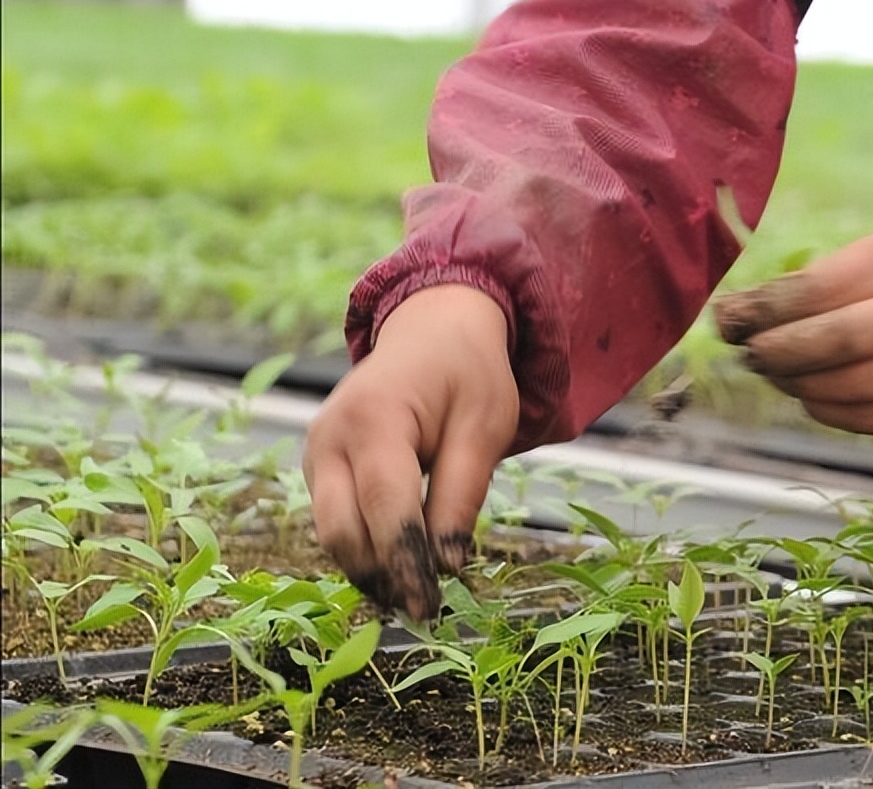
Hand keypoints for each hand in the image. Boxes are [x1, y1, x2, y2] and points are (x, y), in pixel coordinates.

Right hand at [303, 285, 518, 619]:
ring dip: (371, 570)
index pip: (385, 506)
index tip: (430, 606)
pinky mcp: (319, 468)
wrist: (432, 331)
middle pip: (341, 530)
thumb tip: (446, 566)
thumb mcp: (485, 427)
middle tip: (425, 611)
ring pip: (333, 534)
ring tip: (417, 595)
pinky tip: (401, 567)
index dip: (406, 562)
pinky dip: (365, 548)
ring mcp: (317, 453)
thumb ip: (463, 495)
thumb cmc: (467, 374)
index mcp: (375, 418)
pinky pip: (336, 521)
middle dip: (381, 577)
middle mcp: (330, 437)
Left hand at [714, 222, 872, 434]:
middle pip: (841, 342)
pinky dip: (829, 410)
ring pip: (854, 389)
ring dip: (798, 385)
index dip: (769, 308)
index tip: (728, 317)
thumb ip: (828, 276)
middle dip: (779, 352)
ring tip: (773, 372)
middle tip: (746, 352)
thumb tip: (744, 313)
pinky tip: (810, 393)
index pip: (826, 287)